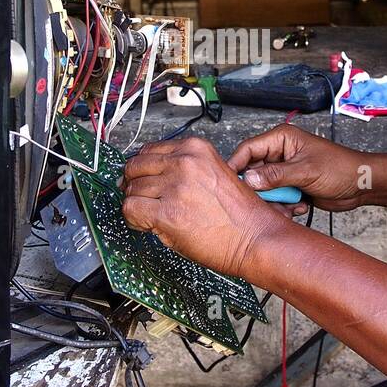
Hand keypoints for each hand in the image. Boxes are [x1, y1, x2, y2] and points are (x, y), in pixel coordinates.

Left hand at [121, 136, 288, 278]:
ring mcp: (174, 186)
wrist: (255, 238)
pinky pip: (131, 209)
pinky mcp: (167, 212)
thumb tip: (150, 176)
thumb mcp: (214, 173)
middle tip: (141, 198)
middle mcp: (184, 162)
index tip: (142, 179)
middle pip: (136, 167)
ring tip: (150, 216)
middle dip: (134, 184)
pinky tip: (145, 224)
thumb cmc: (240, 214)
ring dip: (136, 203)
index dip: (142, 168)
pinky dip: (133, 219)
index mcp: (195, 149)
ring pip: (131, 189)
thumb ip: (184, 168)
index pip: (150, 150)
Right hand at [228, 124, 371, 212]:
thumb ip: (275, 175)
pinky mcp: (291, 187)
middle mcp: (279, 154)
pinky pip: (276, 199)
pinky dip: (286, 206)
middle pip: (253, 173)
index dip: (236, 166)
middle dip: (261, 191)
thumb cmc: (340, 168)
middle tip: (271, 201)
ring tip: (293, 204)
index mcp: (281, 140)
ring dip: (276, 201)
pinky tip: (301, 205)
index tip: (229, 184)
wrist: (361, 185)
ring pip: (264, 190)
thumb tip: (249, 180)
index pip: (248, 150)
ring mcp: (284, 172)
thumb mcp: (306, 171)